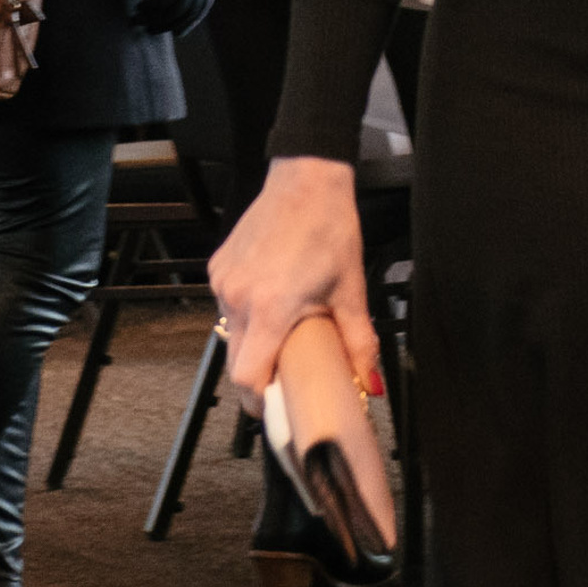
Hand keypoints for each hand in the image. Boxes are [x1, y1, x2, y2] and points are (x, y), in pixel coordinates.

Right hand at [126, 0, 214, 35]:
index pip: (205, 1)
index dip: (194, 18)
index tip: (180, 30)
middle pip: (192, 10)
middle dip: (175, 25)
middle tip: (156, 31)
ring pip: (177, 11)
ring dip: (158, 21)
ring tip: (141, 22)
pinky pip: (163, 4)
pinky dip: (151, 11)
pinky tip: (138, 9)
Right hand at [210, 155, 377, 407]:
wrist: (306, 179)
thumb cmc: (329, 229)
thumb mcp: (350, 289)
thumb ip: (358, 342)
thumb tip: (369, 383)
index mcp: (270, 308)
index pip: (247, 378)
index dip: (260, 401)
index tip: (279, 407)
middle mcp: (239, 297)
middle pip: (236, 362)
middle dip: (259, 376)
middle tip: (287, 375)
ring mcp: (224, 281)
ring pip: (231, 333)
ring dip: (253, 342)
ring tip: (284, 329)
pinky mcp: (218, 266)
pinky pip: (227, 305)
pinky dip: (246, 313)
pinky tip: (271, 297)